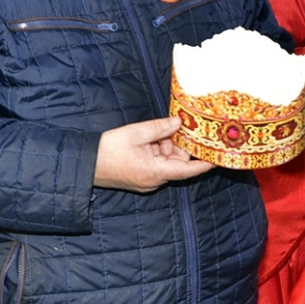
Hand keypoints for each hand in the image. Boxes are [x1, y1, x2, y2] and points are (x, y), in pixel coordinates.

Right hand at [93, 116, 212, 192]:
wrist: (86, 163)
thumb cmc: (108, 150)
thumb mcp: (136, 133)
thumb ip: (160, 128)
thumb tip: (178, 123)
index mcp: (155, 172)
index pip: (188, 170)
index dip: (204, 164)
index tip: (218, 157)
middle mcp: (154, 180)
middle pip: (177, 163)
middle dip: (179, 144)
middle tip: (181, 125)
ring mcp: (147, 180)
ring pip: (166, 161)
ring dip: (166, 145)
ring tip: (158, 129)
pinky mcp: (140, 176)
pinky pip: (156, 163)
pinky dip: (157, 150)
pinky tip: (151, 137)